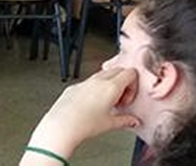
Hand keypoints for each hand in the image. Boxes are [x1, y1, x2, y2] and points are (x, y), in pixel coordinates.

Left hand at [27, 68, 141, 159]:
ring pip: (102, 75)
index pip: (130, 73)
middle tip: (120, 100)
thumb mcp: (111, 124)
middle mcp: (97, 81)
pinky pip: (88, 82)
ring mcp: (84, 82)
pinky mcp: (74, 87)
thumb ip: (126, 120)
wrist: (62, 125)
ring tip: (107, 104)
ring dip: (109, 85)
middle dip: (123, 83)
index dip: (133, 85)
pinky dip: (95, 89)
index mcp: (110, 87)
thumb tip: (133, 121)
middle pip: (117, 70)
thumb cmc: (84, 124)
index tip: (128, 99)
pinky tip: (93, 105)